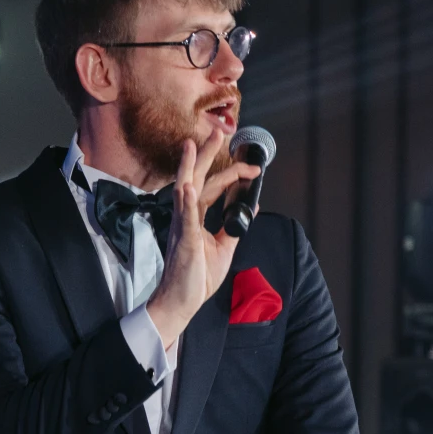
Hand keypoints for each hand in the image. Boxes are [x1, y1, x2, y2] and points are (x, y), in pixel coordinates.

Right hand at [145, 135, 260, 350]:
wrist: (181, 302)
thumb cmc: (196, 277)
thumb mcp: (223, 248)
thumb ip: (233, 227)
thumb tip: (248, 208)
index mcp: (195, 218)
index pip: (213, 187)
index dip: (232, 174)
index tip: (251, 168)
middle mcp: (186, 218)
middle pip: (196, 179)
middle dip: (205, 154)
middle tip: (215, 131)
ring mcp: (182, 229)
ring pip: (186, 191)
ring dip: (190, 168)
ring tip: (192, 147)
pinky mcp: (184, 243)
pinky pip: (185, 220)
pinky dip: (186, 203)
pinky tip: (187, 188)